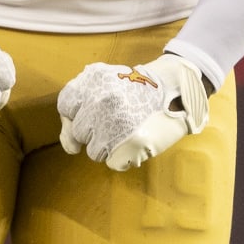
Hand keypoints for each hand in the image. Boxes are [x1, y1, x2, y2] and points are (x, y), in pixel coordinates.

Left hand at [57, 53, 209, 170]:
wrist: (178, 88)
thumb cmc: (137, 88)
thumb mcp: (105, 80)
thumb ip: (80, 105)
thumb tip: (69, 145)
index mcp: (92, 81)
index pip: (65, 106)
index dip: (75, 114)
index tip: (90, 114)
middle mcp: (101, 102)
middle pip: (79, 132)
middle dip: (94, 131)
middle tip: (115, 120)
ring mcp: (115, 125)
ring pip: (94, 151)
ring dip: (109, 146)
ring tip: (127, 130)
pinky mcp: (131, 145)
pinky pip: (112, 163)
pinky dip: (123, 157)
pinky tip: (136, 141)